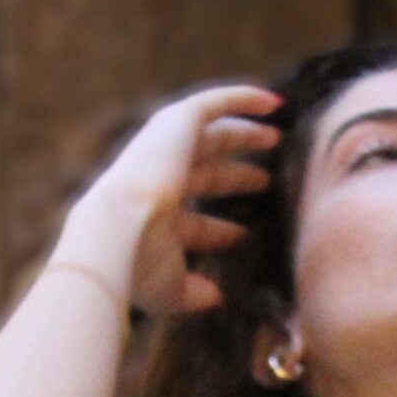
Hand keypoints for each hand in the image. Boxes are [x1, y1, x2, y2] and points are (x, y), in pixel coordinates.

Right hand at [78, 81, 282, 316]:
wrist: (120, 230)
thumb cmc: (141, 267)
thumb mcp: (170, 290)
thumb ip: (194, 293)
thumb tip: (216, 297)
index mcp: (155, 221)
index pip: (193, 224)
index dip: (219, 232)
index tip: (244, 236)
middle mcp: (159, 180)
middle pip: (207, 174)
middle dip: (235, 177)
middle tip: (265, 179)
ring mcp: (167, 148)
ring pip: (213, 135)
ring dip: (244, 135)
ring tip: (276, 136)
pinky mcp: (179, 121)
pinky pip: (215, 102)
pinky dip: (243, 99)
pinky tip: (275, 102)